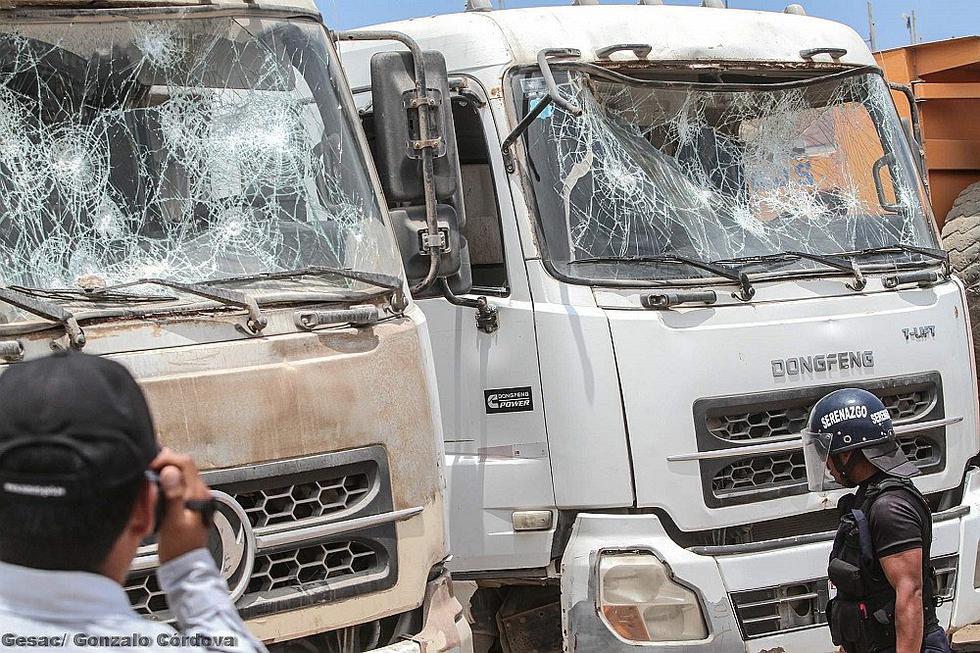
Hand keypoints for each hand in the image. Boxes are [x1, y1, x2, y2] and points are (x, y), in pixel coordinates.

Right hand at [151, 448, 211, 562]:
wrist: (185, 566)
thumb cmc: (180, 549)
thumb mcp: (174, 522)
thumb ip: (174, 496)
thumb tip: (170, 473)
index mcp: (199, 494)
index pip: (185, 463)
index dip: (167, 458)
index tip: (150, 464)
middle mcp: (200, 493)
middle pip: (184, 465)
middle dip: (165, 462)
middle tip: (146, 466)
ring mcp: (195, 498)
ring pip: (180, 474)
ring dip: (165, 471)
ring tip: (148, 474)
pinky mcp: (188, 503)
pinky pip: (178, 484)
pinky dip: (166, 481)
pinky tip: (155, 485)